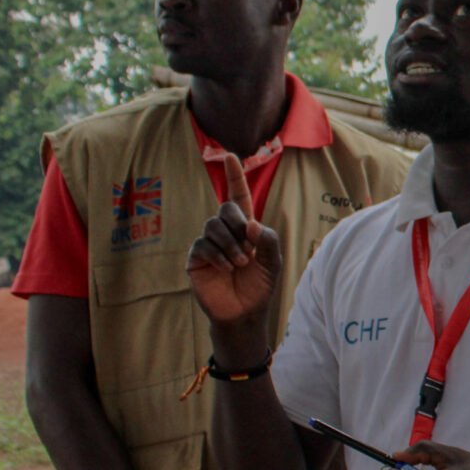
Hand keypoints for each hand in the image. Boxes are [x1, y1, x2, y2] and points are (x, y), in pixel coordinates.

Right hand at [187, 156, 281, 330]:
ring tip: (241, 263)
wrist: (245, 313)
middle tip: (249, 248)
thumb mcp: (273, 261)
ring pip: (213, 226)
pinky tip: (227, 268)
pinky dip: (218, 255)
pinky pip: (202, 244)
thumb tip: (250, 223)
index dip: (235, 177)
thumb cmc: (260, 286)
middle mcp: (225, 232)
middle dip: (238, 224)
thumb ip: (268, 239)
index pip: (238, 197)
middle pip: (226, 209)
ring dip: (231, 244)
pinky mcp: (196, 258)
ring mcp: (209, 244)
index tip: (230, 156)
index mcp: (245, 229)